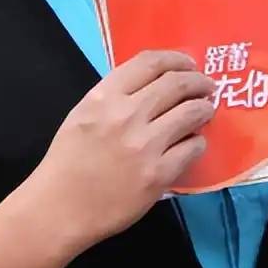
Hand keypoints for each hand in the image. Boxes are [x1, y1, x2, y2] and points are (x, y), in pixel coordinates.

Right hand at [28, 50, 214, 251]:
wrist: (60, 208)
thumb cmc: (67, 161)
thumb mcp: (83, 114)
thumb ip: (114, 96)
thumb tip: (153, 85)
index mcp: (104, 97)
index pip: (150, 63)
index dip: (176, 59)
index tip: (188, 64)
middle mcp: (126, 115)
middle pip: (176, 84)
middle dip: (198, 82)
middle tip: (207, 86)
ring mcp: (145, 145)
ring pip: (191, 113)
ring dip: (204, 109)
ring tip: (206, 111)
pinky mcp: (158, 175)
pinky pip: (192, 148)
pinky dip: (198, 142)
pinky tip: (194, 143)